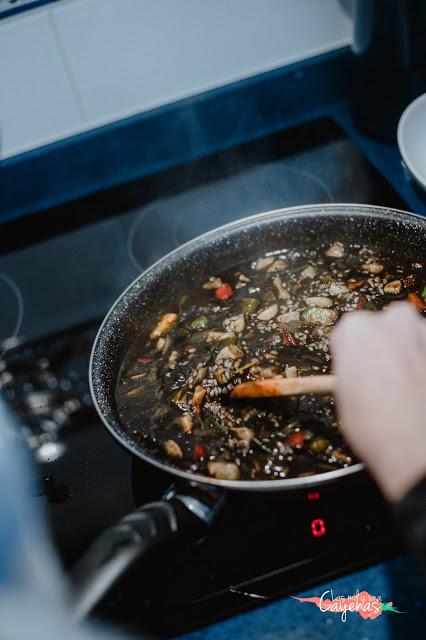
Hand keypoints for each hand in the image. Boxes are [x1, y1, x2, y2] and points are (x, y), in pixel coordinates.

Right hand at [330, 302, 425, 501]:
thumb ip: (351, 371)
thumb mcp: (343, 397)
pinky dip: (425, 367)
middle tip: (382, 378)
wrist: (418, 450)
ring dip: (409, 355)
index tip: (355, 369)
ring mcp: (424, 333)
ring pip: (413, 338)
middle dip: (384, 347)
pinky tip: (420, 392)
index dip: (350, 354)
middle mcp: (393, 321)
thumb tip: (360, 372)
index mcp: (357, 329)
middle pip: (384, 327)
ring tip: (406, 390)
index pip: (347, 333)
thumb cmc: (378, 427)